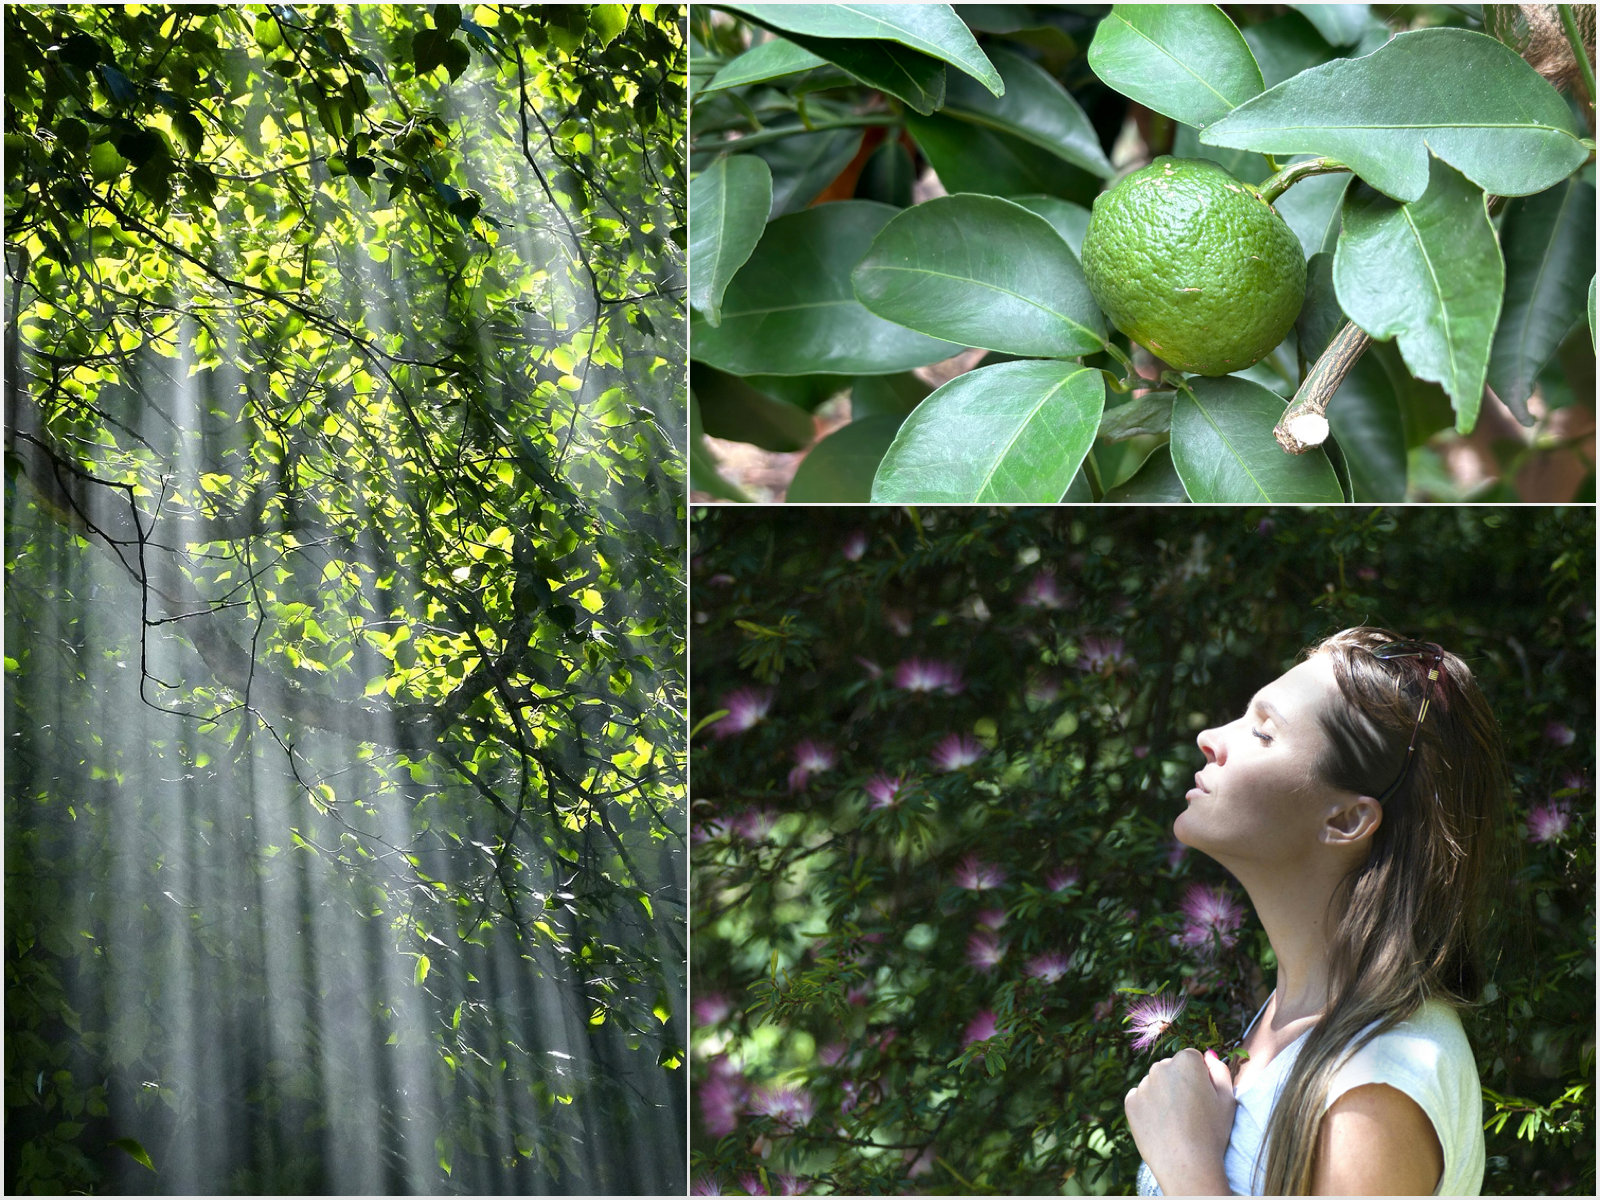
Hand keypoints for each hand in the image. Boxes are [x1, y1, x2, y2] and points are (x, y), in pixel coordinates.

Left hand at [1125, 1047, 1235, 1194]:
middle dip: (1179, 1083)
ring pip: (1155, 1084)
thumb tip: (1208, 1055)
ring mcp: (1143, 1084)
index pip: (1192, 1058)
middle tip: (1190, 1112)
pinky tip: (1161, 1126)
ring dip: (1163, 1095)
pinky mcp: (1130, 1102)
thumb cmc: (1212, 1133)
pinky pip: (1140, 1098)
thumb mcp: (1227, 1100)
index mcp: (1186, 1061)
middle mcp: (1160, 1067)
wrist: (1186, 1165)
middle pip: (1170, 1068)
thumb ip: (1220, 1071)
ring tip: (1176, 1122)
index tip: (1203, 1097)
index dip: (1200, 1077)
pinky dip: (1148, 1108)